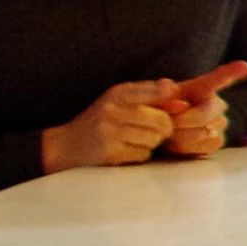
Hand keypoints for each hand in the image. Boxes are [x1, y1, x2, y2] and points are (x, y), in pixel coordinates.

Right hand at [44, 80, 179, 173]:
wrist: (66, 145)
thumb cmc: (100, 121)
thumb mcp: (119, 101)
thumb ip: (149, 96)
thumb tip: (178, 95)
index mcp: (116, 94)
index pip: (152, 90)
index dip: (168, 97)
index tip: (180, 104)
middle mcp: (112, 110)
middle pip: (162, 121)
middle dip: (164, 129)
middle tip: (155, 130)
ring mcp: (110, 132)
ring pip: (154, 139)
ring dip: (151, 143)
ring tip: (135, 139)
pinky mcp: (110, 152)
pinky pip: (143, 155)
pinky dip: (140, 155)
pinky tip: (126, 150)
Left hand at [158, 61, 246, 158]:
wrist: (160, 129)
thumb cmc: (160, 110)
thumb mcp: (156, 98)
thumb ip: (160, 92)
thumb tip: (169, 85)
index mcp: (202, 88)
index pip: (218, 78)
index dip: (231, 72)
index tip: (245, 67)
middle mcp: (217, 104)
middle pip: (203, 115)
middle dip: (180, 121)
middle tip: (166, 123)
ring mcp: (220, 123)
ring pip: (203, 132)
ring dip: (181, 136)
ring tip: (170, 132)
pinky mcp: (217, 141)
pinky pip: (206, 144)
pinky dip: (189, 147)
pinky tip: (180, 142)